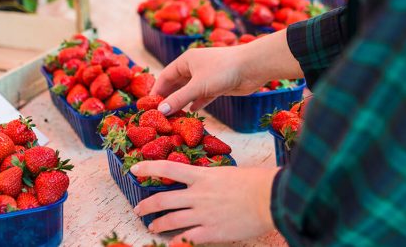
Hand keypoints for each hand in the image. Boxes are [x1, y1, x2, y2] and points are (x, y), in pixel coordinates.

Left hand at [131, 161, 278, 243]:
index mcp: (202, 176)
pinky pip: (186, 238)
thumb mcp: (229, 172)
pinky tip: (170, 244)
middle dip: (146, 206)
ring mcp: (203, 214)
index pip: (167, 169)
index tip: (135, 169)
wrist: (270, 198)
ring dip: (157, 224)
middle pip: (162, 199)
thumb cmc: (256, 181)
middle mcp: (198, 194)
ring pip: (170, 220)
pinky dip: (174, 242)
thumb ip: (213, 177)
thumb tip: (207, 180)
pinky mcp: (211, 231)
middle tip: (138, 209)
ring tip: (152, 227)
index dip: (148, 167)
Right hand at [153, 46, 264, 114]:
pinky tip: (191, 113)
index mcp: (186, 61)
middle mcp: (195, 67)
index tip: (148, 106)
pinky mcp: (217, 86)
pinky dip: (196, 104)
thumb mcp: (197, 86)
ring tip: (173, 118)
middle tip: (159, 115)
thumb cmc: (223, 70)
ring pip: (189, 92)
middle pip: (176, 84)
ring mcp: (206, 77)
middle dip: (168, 98)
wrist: (252, 67)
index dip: (156, 91)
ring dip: (182, 103)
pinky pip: (202, 96)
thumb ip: (179, 98)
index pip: (165, 76)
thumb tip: (160, 111)